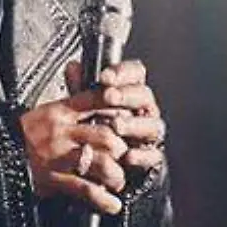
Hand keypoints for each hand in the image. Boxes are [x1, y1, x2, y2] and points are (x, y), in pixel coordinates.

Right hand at [20, 58, 159, 214]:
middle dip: (122, 148)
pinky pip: (84, 189)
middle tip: (125, 156)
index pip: (95, 100)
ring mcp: (58, 156)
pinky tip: (111, 204)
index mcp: (60, 111)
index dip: (118, 107)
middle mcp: (61, 132)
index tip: (129, 115)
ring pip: (100, 162)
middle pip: (106, 135)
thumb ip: (71, 107)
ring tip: (118, 180)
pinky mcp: (52, 179)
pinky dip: (102, 199)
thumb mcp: (45, 112)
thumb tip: (99, 98)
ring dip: (116, 174)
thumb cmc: (21, 134)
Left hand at [88, 60, 165, 177]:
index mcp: (131, 91)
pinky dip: (141, 156)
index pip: (135, 73)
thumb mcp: (87, 105)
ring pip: (152, 125)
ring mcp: (149, 133)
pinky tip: (128, 155)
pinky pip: (153, 156)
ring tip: (116, 125)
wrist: (107, 159)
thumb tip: (73, 67)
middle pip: (144, 96)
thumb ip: (81, 88)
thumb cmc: (99, 126)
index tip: (105, 76)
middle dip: (126, 95)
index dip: (122, 72)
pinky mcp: (151, 157)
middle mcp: (144, 109)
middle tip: (109, 96)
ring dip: (134, 124)